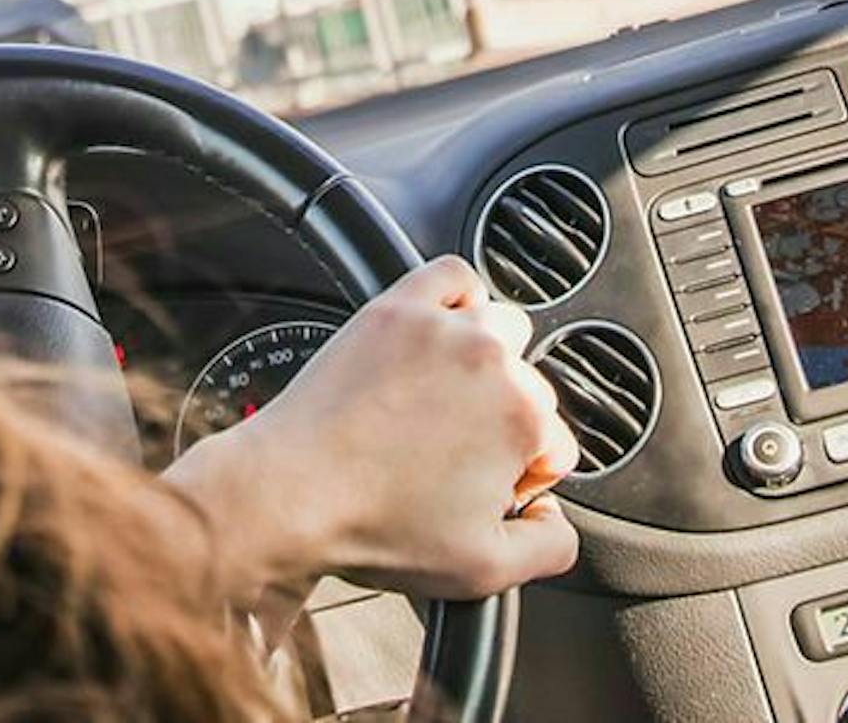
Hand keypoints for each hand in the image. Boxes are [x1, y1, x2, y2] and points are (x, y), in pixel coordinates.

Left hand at [161, 256, 582, 604]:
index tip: (487, 489)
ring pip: (502, 329)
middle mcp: (491, 362)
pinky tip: (441, 336)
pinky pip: (452, 277)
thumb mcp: (484, 569)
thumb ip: (551, 545)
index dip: (524, 477)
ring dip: (490, 362)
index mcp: (523, 421)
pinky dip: (458, 299)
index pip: (556, 445)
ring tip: (448, 401)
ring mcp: (443, 328)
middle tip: (457, 458)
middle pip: (530, 389)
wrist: (290, 494)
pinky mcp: (396, 309)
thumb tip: (557, 519)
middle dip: (504, 424)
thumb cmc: (377, 526)